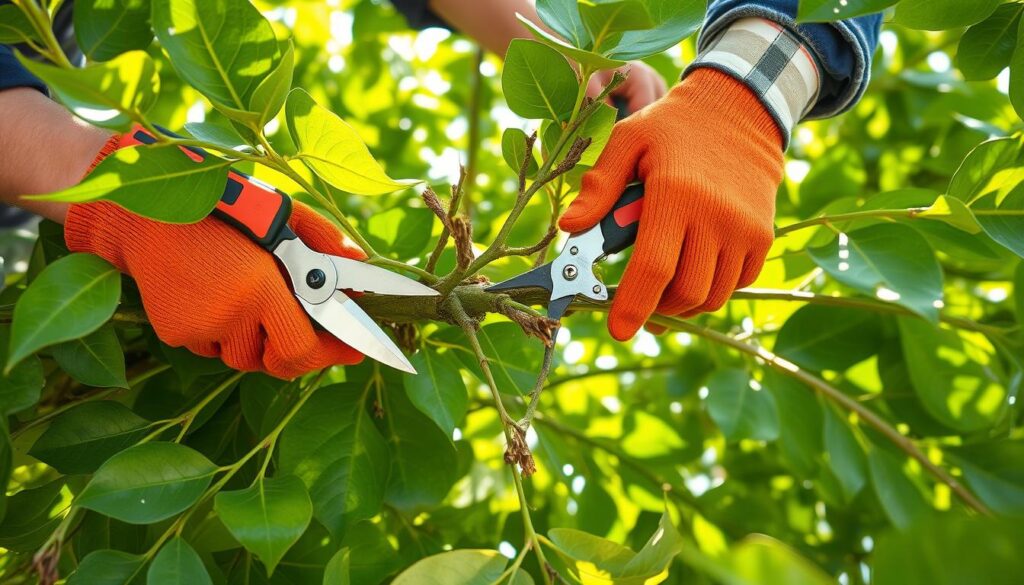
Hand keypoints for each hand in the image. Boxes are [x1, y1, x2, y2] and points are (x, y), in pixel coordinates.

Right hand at [64, 152, 365, 377]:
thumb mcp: (280, 213)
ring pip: (247, 356)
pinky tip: (222, 297)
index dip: (332, 355)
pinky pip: (216, 347)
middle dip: (299, 350)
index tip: (355, 350)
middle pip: (278, 362)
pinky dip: (228, 332)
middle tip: (313, 331)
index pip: (303, 349)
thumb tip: (360, 262)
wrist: (145, 211)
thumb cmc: (222, 207)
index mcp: (259, 287)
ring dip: (261, 338)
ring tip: (256, 299)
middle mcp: (229, 315)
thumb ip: (323, 239)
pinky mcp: (176, 334)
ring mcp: (199, 329)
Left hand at [560, 69, 782, 339]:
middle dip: (656, 309)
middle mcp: (716, 217)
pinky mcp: (763, 236)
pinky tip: (694, 268)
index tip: (618, 329)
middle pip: (685, 294)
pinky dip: (713, 289)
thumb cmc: (671, 127)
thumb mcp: (627, 141)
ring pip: (712, 296)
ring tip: (664, 286)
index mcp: (675, 195)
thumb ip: (599, 186)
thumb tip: (569, 229)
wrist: (739, 110)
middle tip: (638, 301)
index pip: (653, 270)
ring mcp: (745, 230)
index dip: (633, 307)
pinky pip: (737, 284)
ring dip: (684, 303)